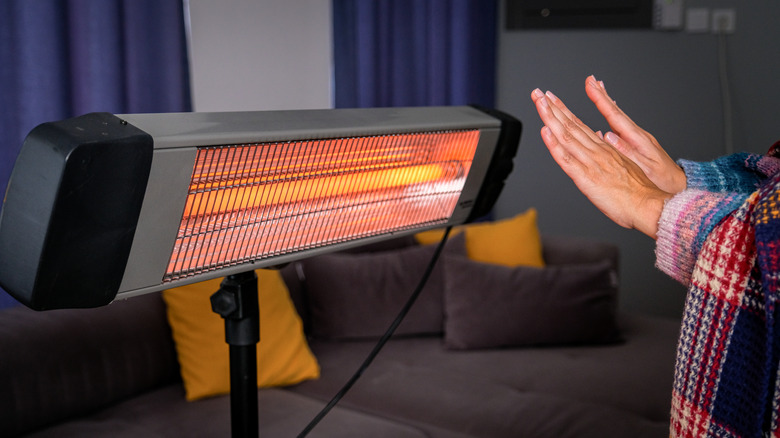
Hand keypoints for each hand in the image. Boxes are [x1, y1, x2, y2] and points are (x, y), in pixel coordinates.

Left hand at [531, 87, 671, 238]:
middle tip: (538, 93)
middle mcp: (597, 151)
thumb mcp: (626, 166)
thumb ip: (612, 152)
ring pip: (566, 135)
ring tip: (539, 101)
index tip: (552, 99)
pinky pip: (566, 158)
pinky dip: (554, 144)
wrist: (649, 205)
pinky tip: (545, 131)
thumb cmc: (639, 192)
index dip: (564, 111)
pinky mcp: (586, 177)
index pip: (579, 125)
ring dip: (550, 117)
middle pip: (570, 125)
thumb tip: (603, 138)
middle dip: (553, 107)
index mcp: (605, 149)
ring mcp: (591, 162)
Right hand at [584, 76, 685, 194]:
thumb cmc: (662, 181)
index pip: (615, 115)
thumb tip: (606, 135)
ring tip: (597, 89)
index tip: (591, 85)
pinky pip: (621, 125)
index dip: (601, 100)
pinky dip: (613, 115)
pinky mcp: (637, 145)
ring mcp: (638, 139)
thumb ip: (625, 151)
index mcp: (638, 139)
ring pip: (618, 117)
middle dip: (602, 95)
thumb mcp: (644, 169)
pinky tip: (608, 113)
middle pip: (616, 111)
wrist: (678, 187)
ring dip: (607, 102)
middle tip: (591, 79)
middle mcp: (637, 135)